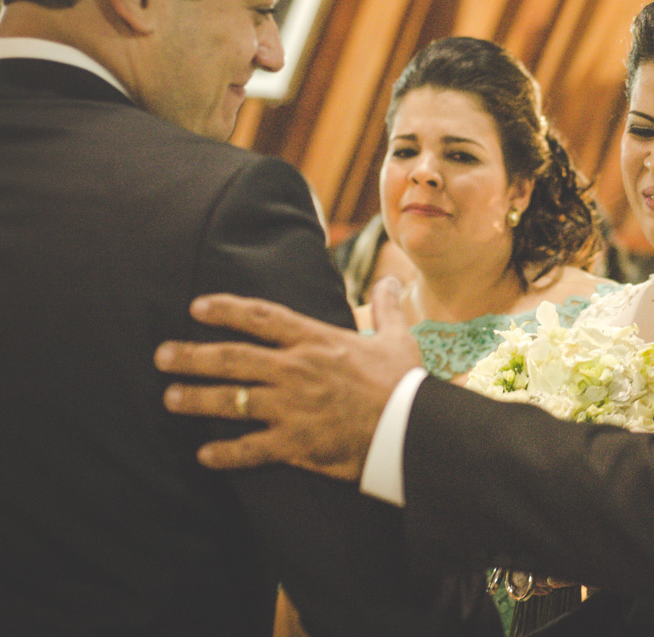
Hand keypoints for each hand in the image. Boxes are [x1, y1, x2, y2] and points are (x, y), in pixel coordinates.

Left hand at [156, 278, 420, 480]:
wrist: (410, 430)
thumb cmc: (404, 384)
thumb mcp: (398, 338)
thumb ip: (386, 307)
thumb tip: (390, 279)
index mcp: (317, 341)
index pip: (261, 317)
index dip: (226, 309)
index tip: (198, 306)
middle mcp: (296, 370)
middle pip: (232, 358)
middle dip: (192, 355)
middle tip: (162, 355)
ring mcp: (291, 407)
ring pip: (230, 400)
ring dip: (196, 399)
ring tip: (171, 398)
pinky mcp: (294, 443)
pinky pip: (249, 449)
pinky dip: (224, 454)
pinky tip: (203, 455)